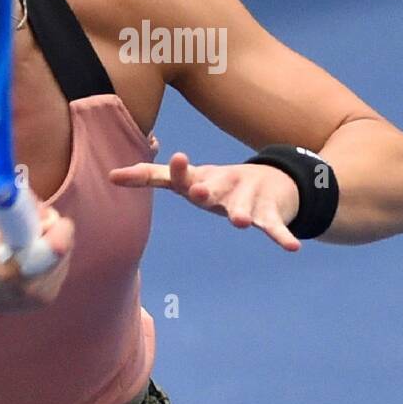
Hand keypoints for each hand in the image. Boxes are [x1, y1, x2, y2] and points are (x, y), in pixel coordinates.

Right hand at [0, 202, 74, 315]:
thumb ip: (7, 205)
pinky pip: (62, 268)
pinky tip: (33, 259)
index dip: (54, 225)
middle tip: (33, 227)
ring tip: (30, 244)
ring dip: (53, 243)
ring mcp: (44, 296)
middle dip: (52, 230)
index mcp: (14, 271)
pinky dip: (51, 258)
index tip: (43, 216)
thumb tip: (24, 186)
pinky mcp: (49, 299)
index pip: (57, 246)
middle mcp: (34, 288)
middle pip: (65, 245)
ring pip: (66, 256)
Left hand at [110, 151, 301, 251]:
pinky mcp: (269, 215)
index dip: (178, 170)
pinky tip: (293, 246)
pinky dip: (283, 236)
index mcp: (202, 180)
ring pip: (245, 209)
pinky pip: (276, 228)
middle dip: (208, 191)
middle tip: (200, 192)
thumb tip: (109, 176)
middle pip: (215, 190)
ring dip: (243, 214)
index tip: (176, 156)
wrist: (271, 180)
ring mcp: (248, 200)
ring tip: (240, 222)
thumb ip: (150, 177)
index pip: (184, 176)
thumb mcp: (187, 179)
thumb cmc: (217, 182)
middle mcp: (225, 187)